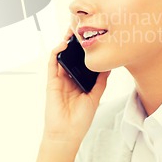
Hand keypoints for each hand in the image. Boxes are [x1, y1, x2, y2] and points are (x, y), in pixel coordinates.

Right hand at [43, 27, 110, 143]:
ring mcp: (59, 78)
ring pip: (61, 55)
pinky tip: (63, 45)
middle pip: (71, 55)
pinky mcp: (51, 81)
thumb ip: (101, 81)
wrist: (67, 133)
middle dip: (75, 41)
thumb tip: (109, 66)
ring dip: (65, 42)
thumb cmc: (81, 119)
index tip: (93, 36)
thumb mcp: (95, 96)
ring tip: (72, 31)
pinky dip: (56, 52)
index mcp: (79, 80)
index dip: (85, 49)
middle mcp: (68, 77)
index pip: (82, 60)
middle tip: (81, 27)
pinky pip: (52, 63)